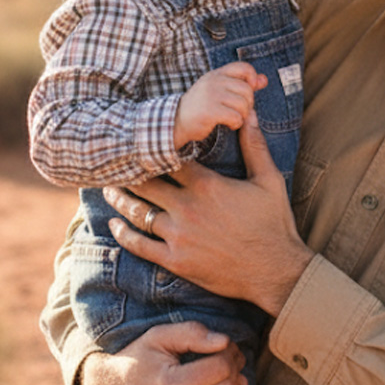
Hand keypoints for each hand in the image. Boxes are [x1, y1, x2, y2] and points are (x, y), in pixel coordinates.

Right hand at [81, 321, 245, 384]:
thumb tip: (223, 340)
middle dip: (235, 368)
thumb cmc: (138, 361)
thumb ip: (191, 333)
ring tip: (226, 374)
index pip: (220, 368)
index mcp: (170, 383)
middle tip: (230, 357)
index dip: (229, 351)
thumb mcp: (158, 337)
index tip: (224, 344)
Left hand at [107, 112, 313, 316]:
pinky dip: (124, 234)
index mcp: (206, 185)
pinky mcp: (176, 261)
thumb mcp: (268, 178)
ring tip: (108, 189)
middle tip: (114, 163)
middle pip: (147, 184)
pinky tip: (115, 224)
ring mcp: (178, 236)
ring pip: (139, 213)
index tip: (143, 140)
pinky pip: (141, 246)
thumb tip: (250, 113)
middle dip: (129, 172)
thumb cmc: (274, 222)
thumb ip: (254, 144)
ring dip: (120, 199)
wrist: (275, 271)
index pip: (170, 159)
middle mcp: (187, 208)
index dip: (155, 148)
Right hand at [174, 62, 266, 148]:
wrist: (176, 121)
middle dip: (248, 104)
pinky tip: (228, 124)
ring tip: (233, 118)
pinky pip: (236, 117)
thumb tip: (264, 79)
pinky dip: (236, 123)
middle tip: (238, 111)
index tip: (251, 90)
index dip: (253, 78)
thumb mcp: (220, 89)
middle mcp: (214, 81)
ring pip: (243, 104)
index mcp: (217, 74)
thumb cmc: (200, 106)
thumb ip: (242, 83)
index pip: (244, 67)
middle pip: (247, 89)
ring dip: (242, 115)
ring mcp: (212, 95)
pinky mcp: (210, 111)